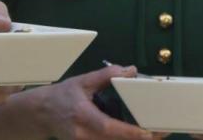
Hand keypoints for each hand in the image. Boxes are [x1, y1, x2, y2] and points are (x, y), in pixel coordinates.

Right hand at [25, 65, 158, 139]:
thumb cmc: (61, 96)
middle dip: (140, 139)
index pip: (109, 128)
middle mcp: (84, 135)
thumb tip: (130, 70)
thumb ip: (105, 76)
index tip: (149, 132)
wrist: (40, 115)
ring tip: (155, 135)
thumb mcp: (81, 81)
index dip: (129, 132)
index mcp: (82, 116)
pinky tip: (136, 135)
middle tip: (162, 133)